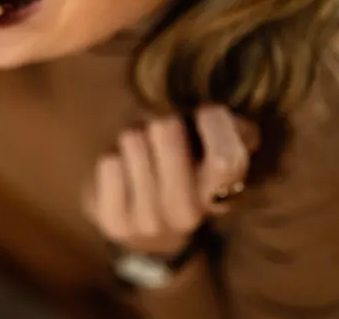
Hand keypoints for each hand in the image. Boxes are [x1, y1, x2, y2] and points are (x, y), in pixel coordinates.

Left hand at [83, 106, 257, 257]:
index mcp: (223, 193)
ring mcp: (151, 223)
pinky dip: (113, 155)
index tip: (205, 113)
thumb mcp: (214, 148)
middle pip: (166, 130)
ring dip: (134, 135)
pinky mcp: (116, 223)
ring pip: (133, 140)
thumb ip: (228, 127)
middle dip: (162, 120)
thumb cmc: (184, 168)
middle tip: (162, 132)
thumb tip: (218, 115)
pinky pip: (110, 163)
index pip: (226, 158)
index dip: (215, 124)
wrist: (147, 225)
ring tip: (141, 153)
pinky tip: (123, 171)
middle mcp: (190, 214)